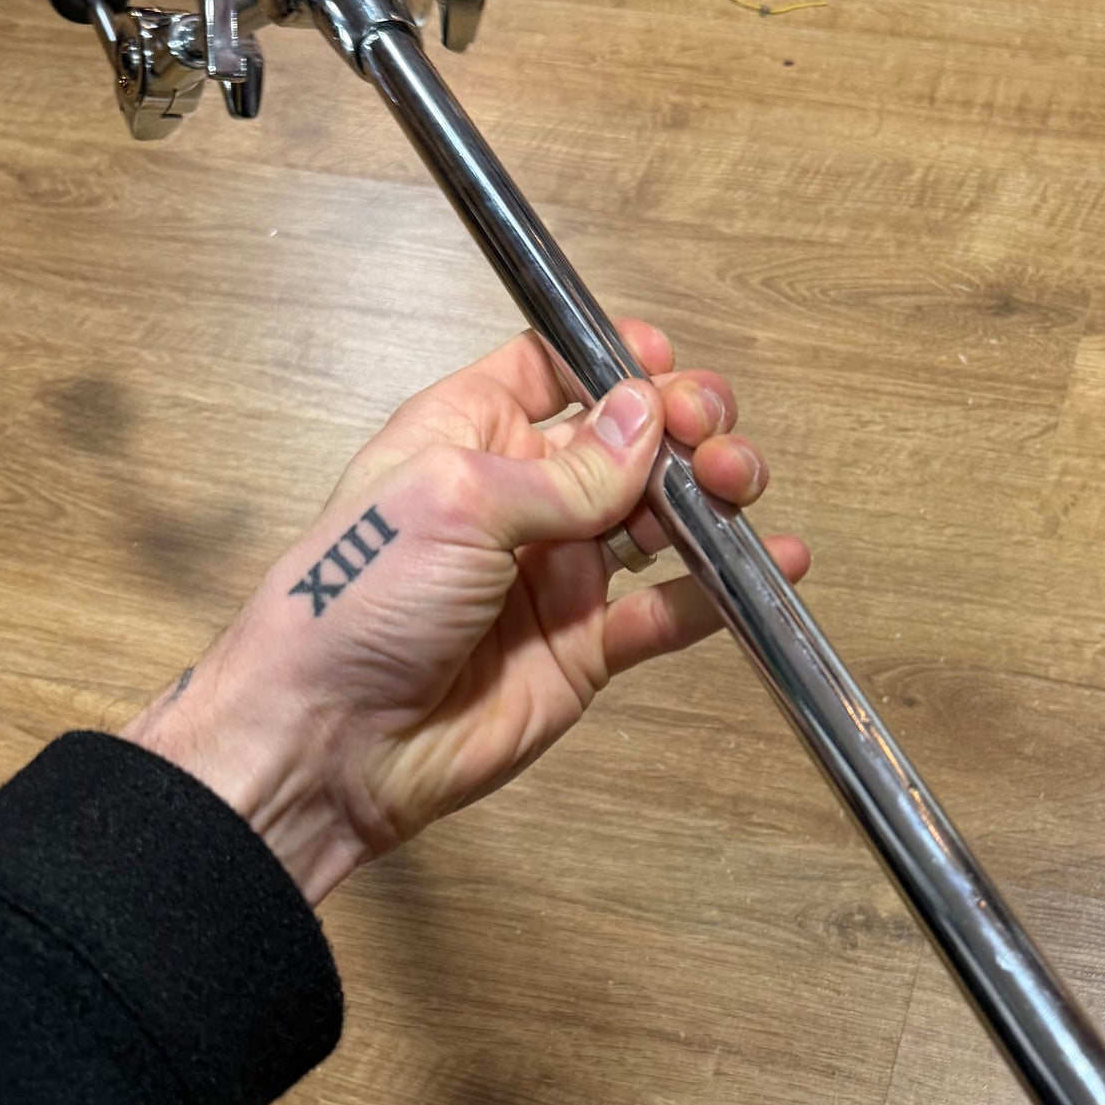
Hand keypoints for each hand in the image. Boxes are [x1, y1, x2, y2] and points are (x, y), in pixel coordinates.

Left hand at [122, 323, 808, 904]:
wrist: (331, 744)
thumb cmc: (356, 605)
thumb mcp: (457, 504)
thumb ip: (567, 468)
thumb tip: (647, 413)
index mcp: (470, 435)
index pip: (555, 369)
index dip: (615, 360)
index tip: (664, 366)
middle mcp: (522, 495)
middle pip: (628, 440)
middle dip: (683, 425)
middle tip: (711, 439)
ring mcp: (560, 570)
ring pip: (661, 517)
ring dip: (712, 496)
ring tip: (739, 490)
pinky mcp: (587, 645)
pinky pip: (668, 608)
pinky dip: (721, 589)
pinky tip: (773, 564)